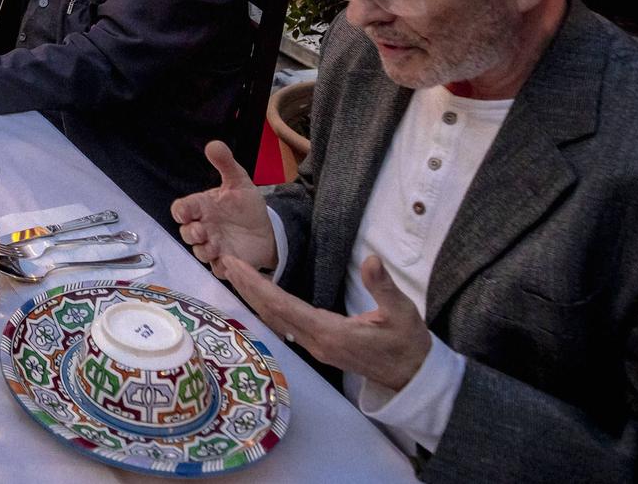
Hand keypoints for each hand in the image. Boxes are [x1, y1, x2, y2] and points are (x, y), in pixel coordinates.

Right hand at [170, 140, 278, 270]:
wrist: (266, 229)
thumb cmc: (245, 205)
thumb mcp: (238, 181)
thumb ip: (225, 163)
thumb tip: (213, 143)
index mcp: (202, 207)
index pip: (182, 209)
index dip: (181, 211)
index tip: (186, 211)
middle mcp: (204, 227)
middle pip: (186, 233)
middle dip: (191, 233)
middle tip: (202, 231)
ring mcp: (214, 246)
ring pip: (200, 253)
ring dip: (204, 251)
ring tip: (216, 247)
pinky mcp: (227, 263)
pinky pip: (219, 270)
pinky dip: (222, 268)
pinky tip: (230, 262)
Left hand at [214, 253, 431, 392]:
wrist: (413, 377)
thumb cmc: (408, 344)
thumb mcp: (403, 312)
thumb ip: (383, 286)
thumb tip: (371, 259)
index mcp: (331, 333)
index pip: (283, 306)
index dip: (257, 285)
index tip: (236, 266)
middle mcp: (316, 342)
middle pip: (271, 313)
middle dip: (246, 287)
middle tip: (223, 261)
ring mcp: (316, 347)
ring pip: (275, 320)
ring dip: (253, 297)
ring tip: (234, 274)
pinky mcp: (319, 347)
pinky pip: (284, 326)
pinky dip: (267, 308)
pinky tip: (258, 296)